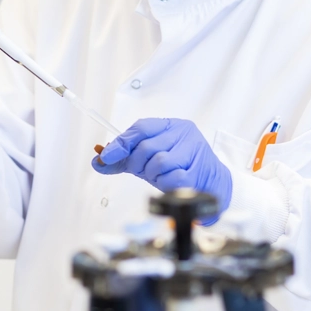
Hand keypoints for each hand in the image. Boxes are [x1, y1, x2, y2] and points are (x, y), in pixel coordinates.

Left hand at [92, 118, 231, 219]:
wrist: (212, 182)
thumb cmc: (179, 167)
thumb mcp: (151, 159)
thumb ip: (125, 159)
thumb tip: (98, 162)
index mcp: (172, 126)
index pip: (141, 128)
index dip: (121, 143)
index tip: (106, 156)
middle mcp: (184, 134)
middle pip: (147, 147)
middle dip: (138, 164)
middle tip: (142, 172)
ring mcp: (193, 151)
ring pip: (158, 162)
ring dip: (153, 175)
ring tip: (160, 177)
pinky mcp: (197, 172)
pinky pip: (171, 179)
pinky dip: (165, 185)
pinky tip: (170, 184)